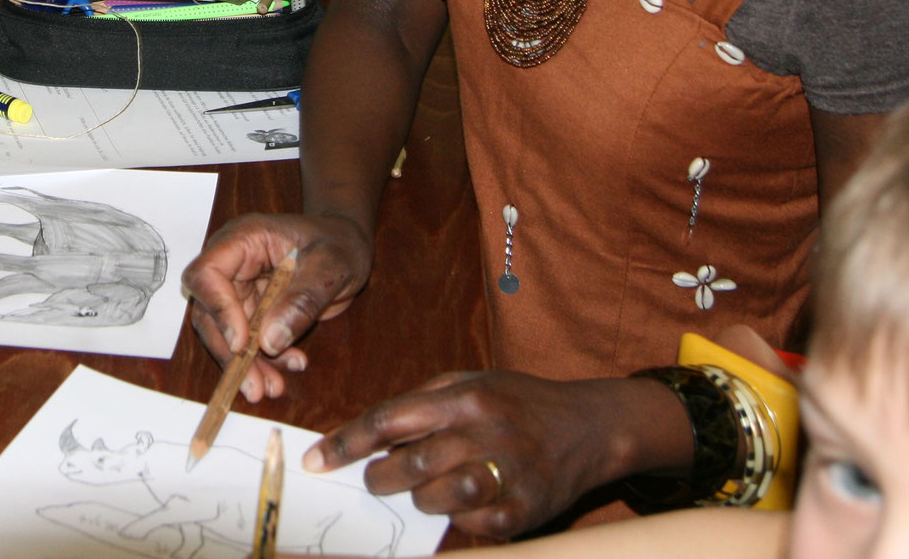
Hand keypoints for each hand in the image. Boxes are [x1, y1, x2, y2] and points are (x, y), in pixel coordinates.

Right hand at [181, 212, 374, 403]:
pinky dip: (263, 361)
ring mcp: (238, 289)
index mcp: (243, 240)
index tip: (242, 344)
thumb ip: (302, 300)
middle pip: (209, 311)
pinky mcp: (250, 311)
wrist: (345, 247)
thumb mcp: (331, 266)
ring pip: (224, 334)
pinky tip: (291, 365)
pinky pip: (246, 342)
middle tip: (255, 387)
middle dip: (230, 352)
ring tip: (274, 387)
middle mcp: (231, 264)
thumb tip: (270, 341)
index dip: (218, 309)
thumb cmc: (338, 243)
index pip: (207, 273)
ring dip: (245, 365)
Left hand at [302, 372, 694, 538]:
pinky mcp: (527, 507)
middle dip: (379, 477)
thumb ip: (424, 403)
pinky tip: (461, 510)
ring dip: (419, 500)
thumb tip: (371, 433)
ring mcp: (508, 471)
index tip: (317, 460)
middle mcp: (484, 430)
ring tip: (422, 493)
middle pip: (410, 462)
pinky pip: (475, 527)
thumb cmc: (519, 402)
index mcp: (464, 396)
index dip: (346, 442)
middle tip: (375, 479)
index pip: (389, 419)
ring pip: (438, 497)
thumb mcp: (473, 382)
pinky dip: (458, 524)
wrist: (591, 425)